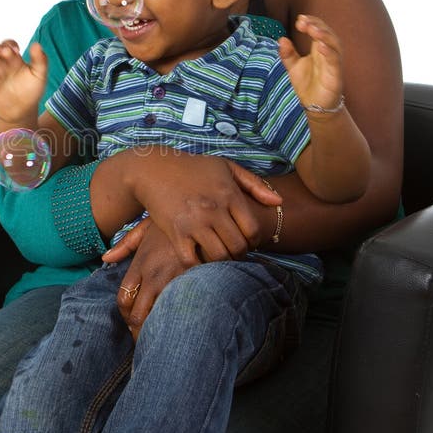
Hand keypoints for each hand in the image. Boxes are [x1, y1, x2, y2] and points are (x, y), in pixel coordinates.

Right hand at [0, 40, 47, 123]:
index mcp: (13, 59)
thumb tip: (37, 44)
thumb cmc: (31, 92)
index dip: (9, 44)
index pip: (7, 45)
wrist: (22, 111)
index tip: (16, 51)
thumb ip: (40, 60)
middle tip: (4, 52)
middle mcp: (0, 64)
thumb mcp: (39, 75)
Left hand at [115, 220, 186, 340]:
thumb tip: (105, 258)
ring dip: (157, 331)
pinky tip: (181, 325)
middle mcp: (154, 274)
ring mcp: (175, 280)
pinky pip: (182, 310)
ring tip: (159, 339)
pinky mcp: (195, 282)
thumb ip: (125, 244)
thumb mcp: (146, 227)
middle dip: (138, 330)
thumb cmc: (174, 221)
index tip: (131, 319)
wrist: (205, 213)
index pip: (124, 299)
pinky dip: (179, 320)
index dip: (125, 314)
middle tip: (142, 338)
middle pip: (138, 315)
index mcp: (141, 263)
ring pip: (158, 318)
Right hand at [127, 152, 280, 266]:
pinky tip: (199, 258)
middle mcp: (213, 210)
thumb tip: (279, 202)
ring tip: (219, 256)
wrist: (153, 169)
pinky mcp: (175, 232)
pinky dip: (198, 265)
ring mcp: (194, 223)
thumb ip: (254, 184)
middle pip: (238, 247)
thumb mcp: (225, 167)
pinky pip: (192, 260)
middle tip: (233, 252)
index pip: (252, 229)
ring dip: (221, 262)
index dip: (254, 240)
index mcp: (228, 194)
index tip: (247, 240)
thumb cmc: (192, 167)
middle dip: (239, 254)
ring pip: (218, 257)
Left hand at [278, 14, 343, 110]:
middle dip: (317, 25)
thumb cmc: (306, 84)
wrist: (314, 105)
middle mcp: (327, 53)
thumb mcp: (293, 67)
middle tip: (304, 22)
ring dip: (324, 35)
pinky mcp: (336, 75)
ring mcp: (333, 63)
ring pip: (334, 44)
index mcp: (318, 49)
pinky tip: (320, 46)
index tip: (299, 20)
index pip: (318, 29)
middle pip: (327, 33)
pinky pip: (334, 61)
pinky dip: (329, 52)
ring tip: (313, 29)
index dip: (311, 22)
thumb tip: (281, 39)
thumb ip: (287, 54)